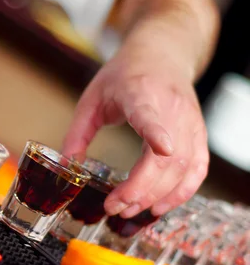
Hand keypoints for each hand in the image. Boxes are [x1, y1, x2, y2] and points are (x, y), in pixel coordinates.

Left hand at [62, 44, 208, 217]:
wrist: (161, 54)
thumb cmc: (125, 75)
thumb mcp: (91, 98)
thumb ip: (77, 133)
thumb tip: (66, 167)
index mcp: (141, 92)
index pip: (151, 114)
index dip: (157, 132)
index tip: (162, 149)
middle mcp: (172, 108)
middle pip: (165, 156)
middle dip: (140, 189)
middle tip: (115, 207)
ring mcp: (190, 122)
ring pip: (183, 167)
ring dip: (157, 196)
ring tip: (130, 211)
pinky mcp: (198, 134)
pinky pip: (197, 169)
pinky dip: (181, 192)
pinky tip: (160, 207)